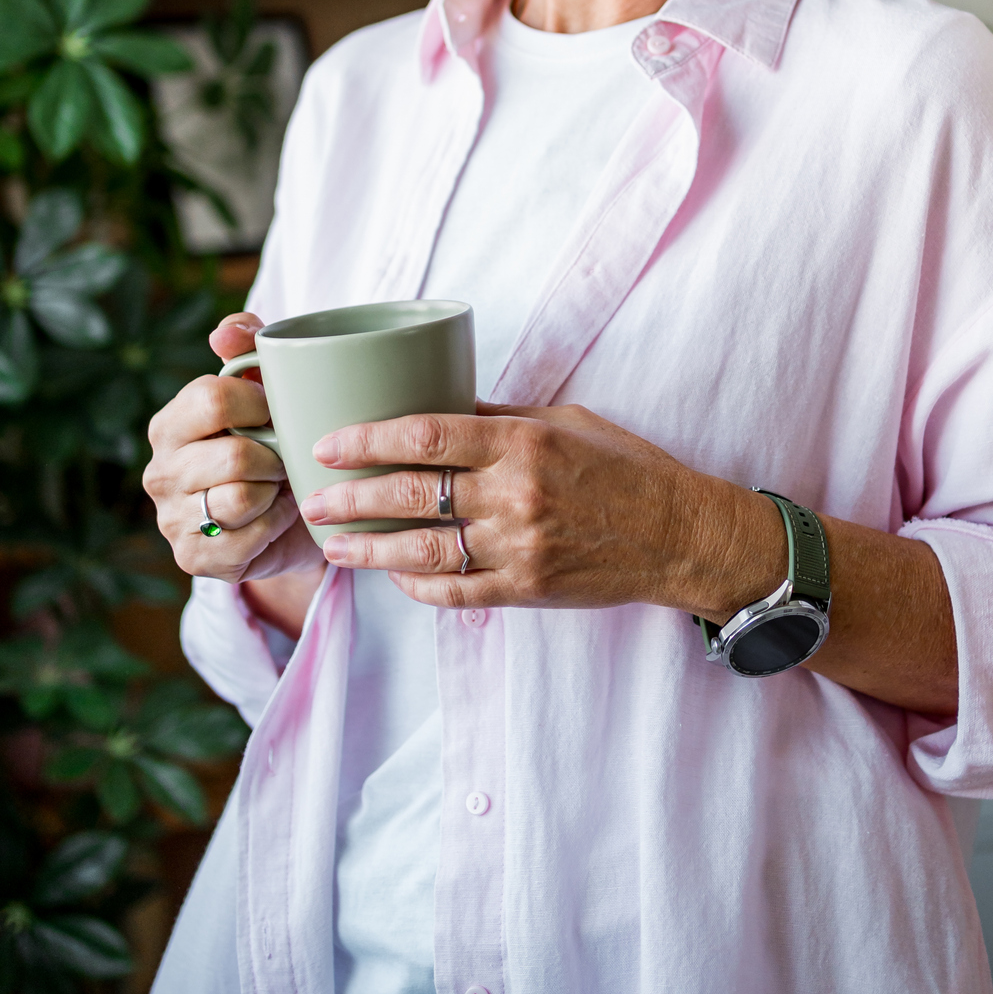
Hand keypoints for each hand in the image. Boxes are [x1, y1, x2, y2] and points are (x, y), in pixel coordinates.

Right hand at [143, 312, 323, 593]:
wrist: (285, 518)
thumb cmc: (270, 444)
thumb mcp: (262, 389)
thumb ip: (246, 346)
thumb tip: (225, 333)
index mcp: (170, 424)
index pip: (213, 399)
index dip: (261, 403)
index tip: (278, 411)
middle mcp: (160, 472)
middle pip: (235, 455)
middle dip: (275, 456)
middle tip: (284, 458)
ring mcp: (171, 519)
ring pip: (242, 498)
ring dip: (275, 492)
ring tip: (278, 487)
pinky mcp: (193, 559)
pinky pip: (249, 537)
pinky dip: (275, 526)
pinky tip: (274, 518)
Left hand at [301, 400, 783, 616]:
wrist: (681, 534)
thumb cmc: (625, 467)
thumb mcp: (565, 420)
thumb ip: (498, 417)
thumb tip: (434, 401)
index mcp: (523, 442)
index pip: (427, 435)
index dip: (368, 440)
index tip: (328, 444)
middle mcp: (516, 495)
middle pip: (413, 495)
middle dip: (353, 498)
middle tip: (311, 499)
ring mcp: (520, 548)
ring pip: (424, 551)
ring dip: (370, 550)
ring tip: (333, 546)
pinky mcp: (528, 590)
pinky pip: (457, 592)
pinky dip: (418, 586)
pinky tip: (392, 577)